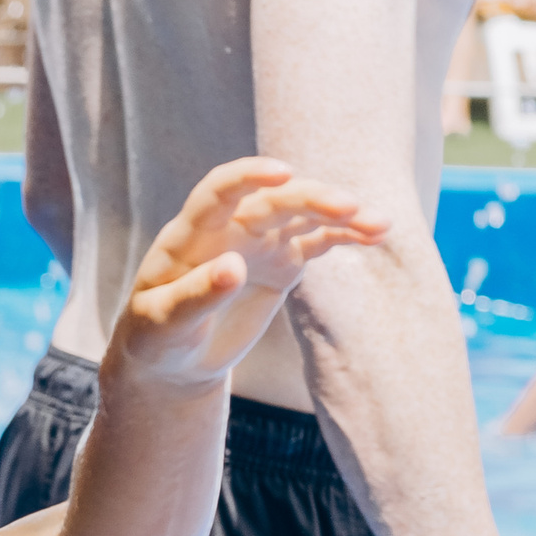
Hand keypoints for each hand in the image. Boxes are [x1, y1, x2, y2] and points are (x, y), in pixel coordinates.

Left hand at [110, 159, 388, 391]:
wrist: (174, 361)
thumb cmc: (156, 339)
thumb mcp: (163, 325)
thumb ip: (194, 296)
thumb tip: (232, 267)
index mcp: (190, 236)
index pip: (218, 192)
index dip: (248, 177)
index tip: (282, 174)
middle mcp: (229, 228)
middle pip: (274, 200)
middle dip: (311, 199)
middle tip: (350, 207)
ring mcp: (259, 242)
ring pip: (303, 215)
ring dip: (341, 215)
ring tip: (379, 224)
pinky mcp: (282, 262)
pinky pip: (318, 240)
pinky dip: (345, 236)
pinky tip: (375, 236)